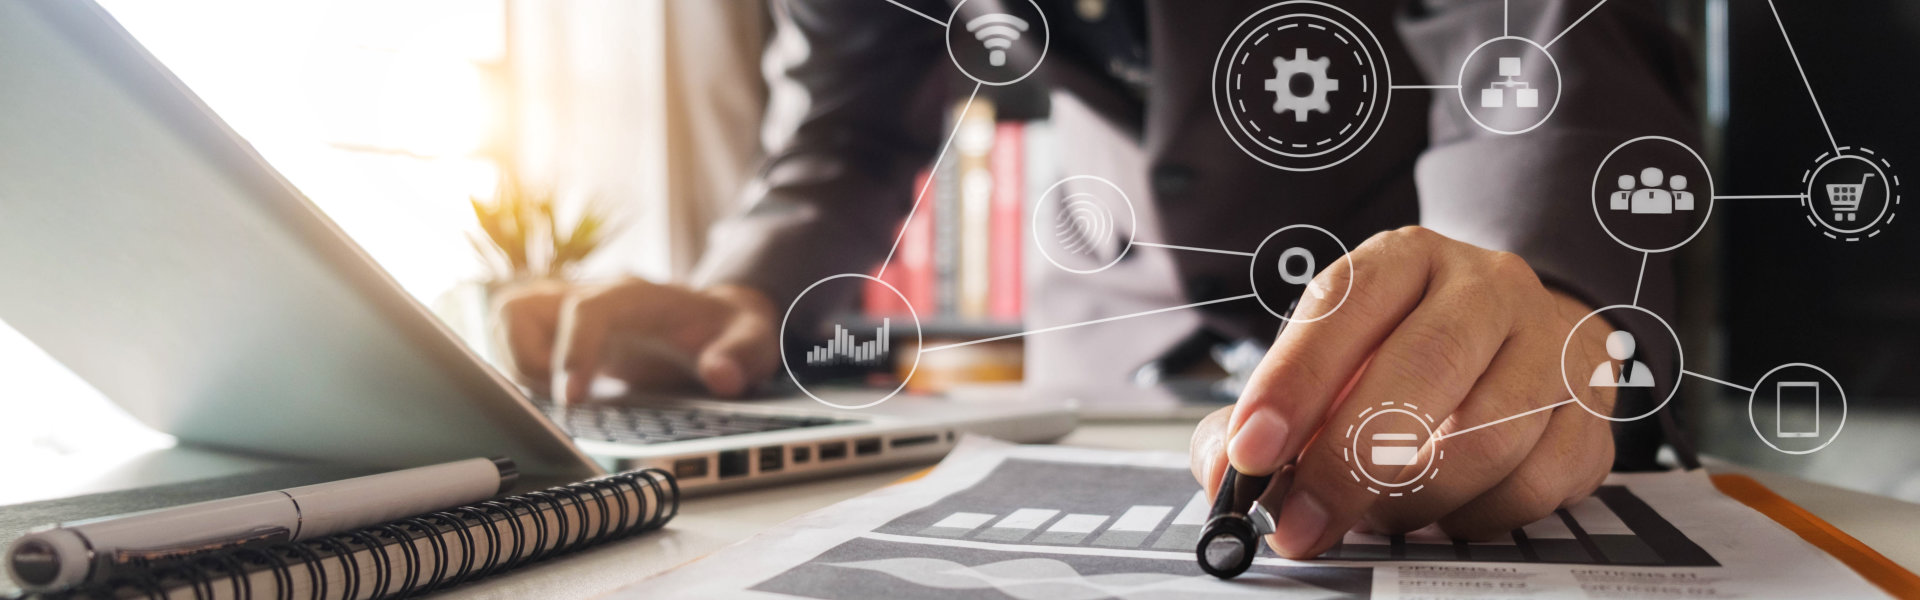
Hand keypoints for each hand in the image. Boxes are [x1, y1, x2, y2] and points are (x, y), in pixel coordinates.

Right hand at [492, 278, 777, 401]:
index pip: (585, 311)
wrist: (717, 320)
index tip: (571, 399)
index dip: (572, 352)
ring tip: (562, 398)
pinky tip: (560, 396)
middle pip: (521, 307)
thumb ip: (741, 355)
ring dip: (517, 365)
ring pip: (508, 320)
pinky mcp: (559, 330)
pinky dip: (521, 371)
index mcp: (633, 295)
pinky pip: (514, 340)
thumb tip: (722, 376)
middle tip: (566, 400)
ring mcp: (569, 310)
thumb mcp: (752, 341)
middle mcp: (592, 295)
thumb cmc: (729, 330)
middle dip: (528, 361)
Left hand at [1189, 225, 1616, 557]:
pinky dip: (1474, 518)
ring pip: (1485, 436)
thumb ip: (1266, 413)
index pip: (1345, 305)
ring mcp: (1552, 346)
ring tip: (1374, 514)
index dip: (1293, 383)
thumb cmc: (1403, 357)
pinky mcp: (1591, 414)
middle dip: (1347, 461)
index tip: (1251, 451)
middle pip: (1424, 368)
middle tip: (1299, 521)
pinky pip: (1534, 485)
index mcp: (1406, 259)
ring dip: (1412, 498)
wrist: (1518, 342)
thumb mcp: (1329, 361)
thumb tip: (1222, 469)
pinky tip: (1443, 512)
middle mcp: (1488, 287)